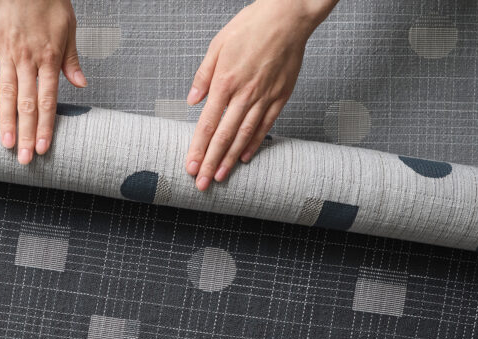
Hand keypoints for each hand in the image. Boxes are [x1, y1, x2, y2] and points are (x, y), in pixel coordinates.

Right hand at [0, 0, 85, 163]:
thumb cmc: (50, 1)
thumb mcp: (69, 28)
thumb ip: (71, 60)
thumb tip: (81, 85)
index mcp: (49, 58)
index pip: (47, 100)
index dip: (45, 126)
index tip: (43, 148)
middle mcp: (27, 59)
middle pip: (27, 104)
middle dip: (25, 134)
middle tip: (23, 159)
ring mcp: (7, 51)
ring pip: (7, 93)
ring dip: (7, 121)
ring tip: (6, 145)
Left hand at [185, 0, 337, 189]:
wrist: (287, 16)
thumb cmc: (250, 26)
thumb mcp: (217, 45)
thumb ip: (203, 76)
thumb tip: (192, 101)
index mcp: (225, 82)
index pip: (207, 124)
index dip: (198, 148)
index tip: (191, 166)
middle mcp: (244, 94)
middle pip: (224, 136)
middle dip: (211, 162)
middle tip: (202, 183)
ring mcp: (264, 97)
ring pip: (244, 135)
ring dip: (230, 159)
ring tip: (220, 177)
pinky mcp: (281, 96)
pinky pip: (266, 125)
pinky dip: (254, 143)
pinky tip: (244, 157)